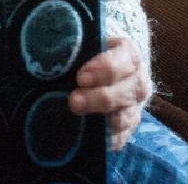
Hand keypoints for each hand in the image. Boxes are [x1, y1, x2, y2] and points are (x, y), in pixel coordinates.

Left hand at [68, 37, 149, 151]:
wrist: (93, 77)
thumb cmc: (84, 58)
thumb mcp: (80, 48)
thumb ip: (71, 49)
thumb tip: (50, 54)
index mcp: (128, 54)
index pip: (126, 58)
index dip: (106, 67)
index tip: (81, 76)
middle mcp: (137, 80)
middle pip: (129, 90)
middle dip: (100, 97)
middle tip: (74, 100)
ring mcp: (134, 106)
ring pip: (126, 116)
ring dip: (102, 119)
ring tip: (78, 117)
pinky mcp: (127, 127)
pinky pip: (121, 137)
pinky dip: (107, 139)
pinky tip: (89, 137)